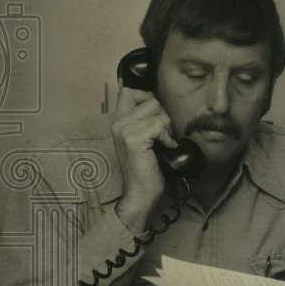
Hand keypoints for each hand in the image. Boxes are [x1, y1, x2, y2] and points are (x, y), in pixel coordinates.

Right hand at [111, 86, 178, 230]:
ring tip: (162, 142)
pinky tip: (165, 148)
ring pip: (156, 110)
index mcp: (117, 122)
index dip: (147, 97)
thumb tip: (155, 100)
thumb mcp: (143, 139)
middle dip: (162, 114)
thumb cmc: (145, 169)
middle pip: (149, 98)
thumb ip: (144, 120)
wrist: (140, 194)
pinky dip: (167, 137)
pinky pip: (159, 125)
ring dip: (166, 126)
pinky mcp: (133, 139)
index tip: (156, 116)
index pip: (128, 91)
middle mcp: (117, 123)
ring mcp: (124, 130)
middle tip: (161, 134)